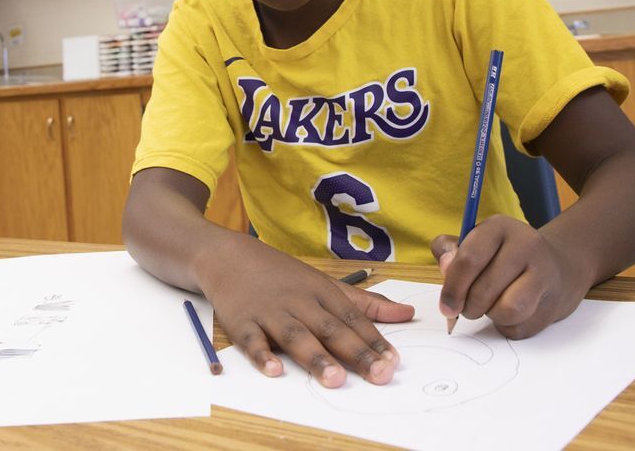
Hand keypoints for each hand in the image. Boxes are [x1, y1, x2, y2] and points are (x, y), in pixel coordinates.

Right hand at [197, 234, 413, 387]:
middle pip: (330, 329)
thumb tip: (406, 314)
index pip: (353, 319)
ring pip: (295, 335)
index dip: (374, 341)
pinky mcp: (241, 321)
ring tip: (335, 379)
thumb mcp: (324, 283)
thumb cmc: (280, 275)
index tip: (393, 362)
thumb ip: (365, 303)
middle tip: (378, 374)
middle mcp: (298, 301)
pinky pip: (252, 340)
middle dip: (355, 353)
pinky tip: (274, 370)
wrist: (228, 256)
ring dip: (315, 357)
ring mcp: (269, 311)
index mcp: (321, 292)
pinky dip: (262, 355)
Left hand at [432, 215, 587, 338]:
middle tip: (466, 308)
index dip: (452, 288)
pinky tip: (509, 312)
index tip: (446, 306)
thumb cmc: (498, 255)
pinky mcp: (553, 302)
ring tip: (489, 306)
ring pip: (507, 311)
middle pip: (484, 290)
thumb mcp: (470, 242)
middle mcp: (526, 245)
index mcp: (499, 227)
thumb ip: (448, 251)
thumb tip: (445, 267)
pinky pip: (520, 327)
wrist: (551, 265)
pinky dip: (507, 326)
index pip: (469, 260)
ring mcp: (544, 273)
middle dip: (468, 307)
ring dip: (490, 316)